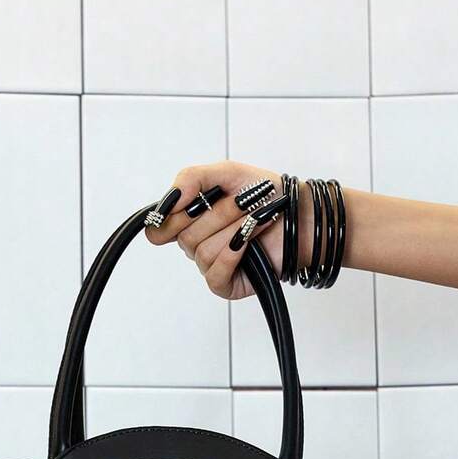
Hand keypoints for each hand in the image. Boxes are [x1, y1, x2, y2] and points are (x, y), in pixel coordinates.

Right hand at [145, 160, 303, 299]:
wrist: (299, 214)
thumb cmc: (265, 195)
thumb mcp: (225, 173)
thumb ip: (190, 178)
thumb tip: (169, 201)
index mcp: (189, 221)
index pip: (158, 230)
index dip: (168, 218)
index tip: (188, 203)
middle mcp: (196, 245)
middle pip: (183, 236)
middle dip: (217, 214)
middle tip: (241, 202)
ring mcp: (210, 266)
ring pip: (202, 251)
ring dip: (233, 229)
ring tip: (255, 218)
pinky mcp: (225, 285)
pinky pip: (216, 272)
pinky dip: (234, 252)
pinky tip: (249, 241)